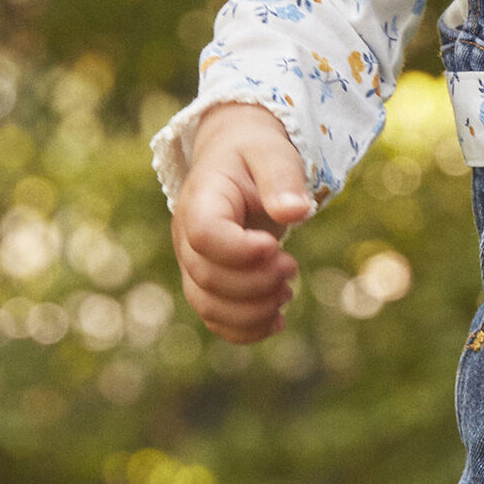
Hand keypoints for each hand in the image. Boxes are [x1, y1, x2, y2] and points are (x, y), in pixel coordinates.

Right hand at [170, 102, 313, 342]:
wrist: (238, 162)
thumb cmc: (256, 156)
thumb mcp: (272, 153)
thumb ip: (282, 178)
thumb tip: (296, 213)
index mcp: (201, 199)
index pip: (205, 235)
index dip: (240, 250)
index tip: (275, 246)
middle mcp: (187, 236)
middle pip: (208, 277)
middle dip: (256, 283)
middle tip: (292, 267)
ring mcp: (194, 264)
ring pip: (208, 306)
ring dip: (253, 311)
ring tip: (287, 292)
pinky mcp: (207, 284)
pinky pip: (216, 319)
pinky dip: (246, 330)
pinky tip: (278, 320)